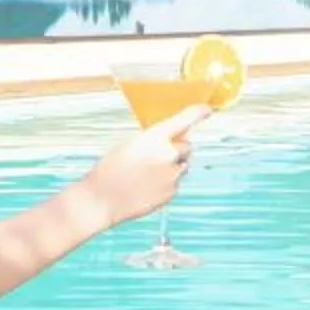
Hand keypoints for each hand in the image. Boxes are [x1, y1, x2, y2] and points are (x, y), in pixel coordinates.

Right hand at [84, 104, 203, 226]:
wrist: (102, 200)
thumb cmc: (110, 170)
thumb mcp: (131, 145)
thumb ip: (154, 141)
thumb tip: (171, 142)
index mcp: (155, 137)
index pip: (184, 120)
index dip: (198, 113)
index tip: (207, 110)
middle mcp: (168, 154)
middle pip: (187, 146)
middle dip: (177, 149)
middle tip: (159, 156)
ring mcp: (172, 175)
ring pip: (182, 165)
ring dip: (172, 166)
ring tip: (148, 174)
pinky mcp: (172, 192)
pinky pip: (175, 182)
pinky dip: (166, 183)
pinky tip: (147, 186)